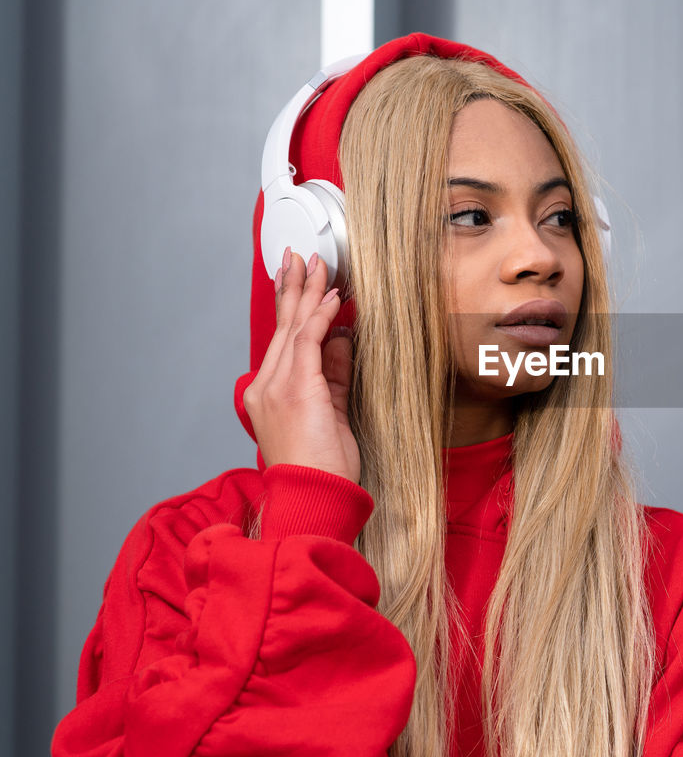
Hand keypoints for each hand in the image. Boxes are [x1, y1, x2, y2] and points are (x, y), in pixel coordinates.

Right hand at [242, 247, 360, 483]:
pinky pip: (308, 342)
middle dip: (294, 287)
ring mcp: (277, 387)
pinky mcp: (296, 390)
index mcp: (268, 393)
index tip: (298, 280)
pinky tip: (331, 299)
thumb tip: (341, 339)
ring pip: (293, 327)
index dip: (291, 305)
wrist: (313, 498)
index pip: (282, 339)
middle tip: (301, 258)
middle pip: (282, 325)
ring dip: (308, 293)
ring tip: (318, 266)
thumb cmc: (321, 469)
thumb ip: (333, 375)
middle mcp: (266, 386)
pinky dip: (321, 317)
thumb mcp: (331, 413)